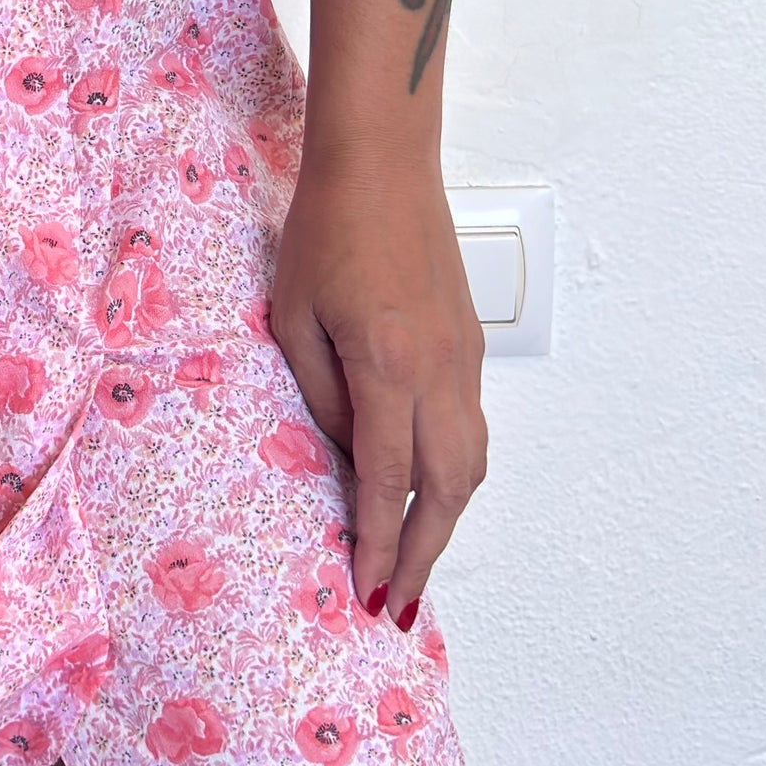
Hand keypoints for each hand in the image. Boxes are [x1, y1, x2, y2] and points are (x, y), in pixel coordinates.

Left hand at [269, 152, 485, 624]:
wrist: (384, 164)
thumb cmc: (325, 229)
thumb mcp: (294, 317)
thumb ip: (320, 395)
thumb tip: (345, 454)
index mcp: (389, 365)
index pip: (385, 480)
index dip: (376, 543)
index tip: (368, 592)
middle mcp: (441, 371)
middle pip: (445, 490)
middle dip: (421, 554)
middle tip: (396, 601)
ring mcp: (465, 358)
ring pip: (470, 463)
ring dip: (444, 520)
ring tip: (414, 560)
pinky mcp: (471, 345)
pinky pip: (470, 427)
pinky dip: (453, 473)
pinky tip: (426, 489)